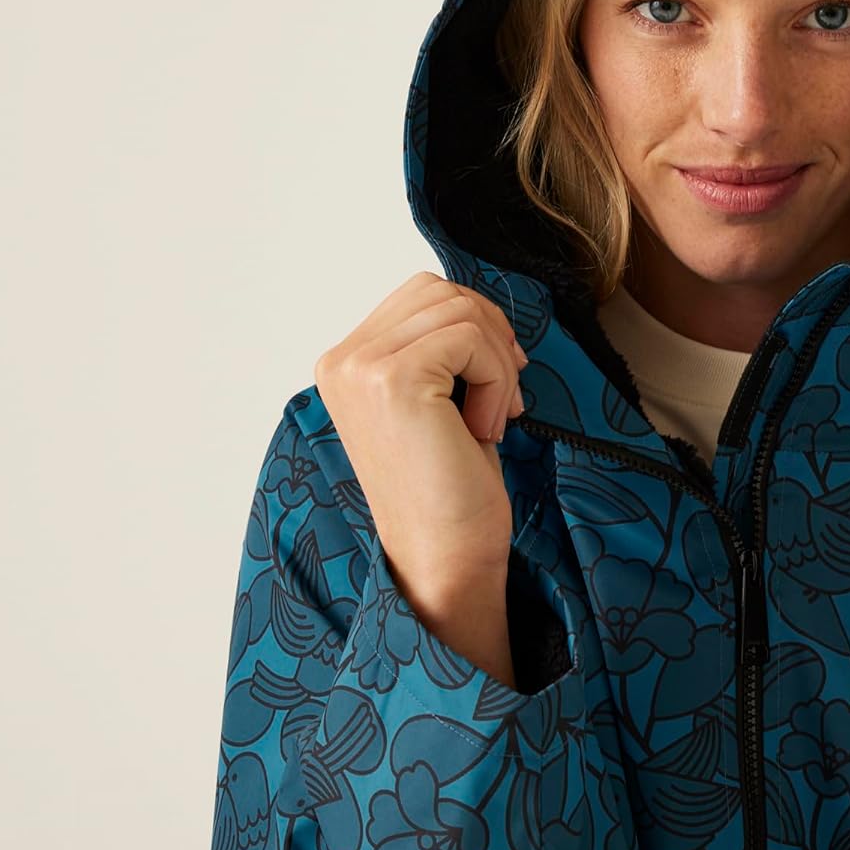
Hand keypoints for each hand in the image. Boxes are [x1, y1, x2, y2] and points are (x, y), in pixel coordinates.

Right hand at [313, 271, 529, 682]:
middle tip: (508, 394)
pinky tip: (486, 429)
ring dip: (497, 363)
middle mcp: (342, 359)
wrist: (444, 557)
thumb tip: (478, 303)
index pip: (422, 293)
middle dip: (491, 335)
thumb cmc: (449, 488)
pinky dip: (496, 381)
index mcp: (345, 362)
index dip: (475, 325)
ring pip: (460, 311)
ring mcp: (361, 367)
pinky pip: (470, 339)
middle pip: (441, 291)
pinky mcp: (393, 379)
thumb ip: (436, 345)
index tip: (499, 377)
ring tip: (494, 418)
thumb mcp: (438, 399)